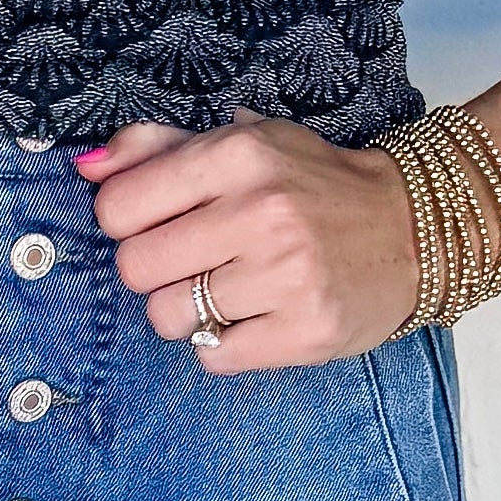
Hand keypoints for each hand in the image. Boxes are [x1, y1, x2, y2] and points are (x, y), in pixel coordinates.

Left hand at [76, 112, 419, 370]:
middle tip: (194, 261)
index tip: (159, 224)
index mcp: (238, 155)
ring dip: (187, 311)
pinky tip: (254, 317)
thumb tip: (87, 167)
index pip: (118, 208)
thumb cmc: (312, 185)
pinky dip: (223, 344)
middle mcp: (262, 212)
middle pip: (135, 268)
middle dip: (154, 270)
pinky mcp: (307, 331)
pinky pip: (214, 356)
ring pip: (169, 317)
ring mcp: (287, 276)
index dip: (127, 222)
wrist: (413, 229)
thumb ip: (159, 148)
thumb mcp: (244, 144)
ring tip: (227, 290)